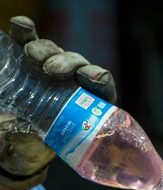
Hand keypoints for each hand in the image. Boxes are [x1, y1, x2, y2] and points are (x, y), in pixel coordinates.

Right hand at [0, 16, 116, 188]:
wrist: (24, 147)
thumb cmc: (48, 149)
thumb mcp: (56, 148)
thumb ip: (52, 141)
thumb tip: (37, 138)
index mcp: (93, 103)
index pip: (102, 84)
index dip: (98, 78)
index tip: (88, 78)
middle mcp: (76, 83)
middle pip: (79, 65)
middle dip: (67, 64)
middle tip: (52, 71)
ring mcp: (55, 72)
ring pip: (56, 53)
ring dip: (46, 50)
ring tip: (31, 55)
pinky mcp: (32, 64)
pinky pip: (31, 44)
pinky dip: (26, 34)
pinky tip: (20, 27)